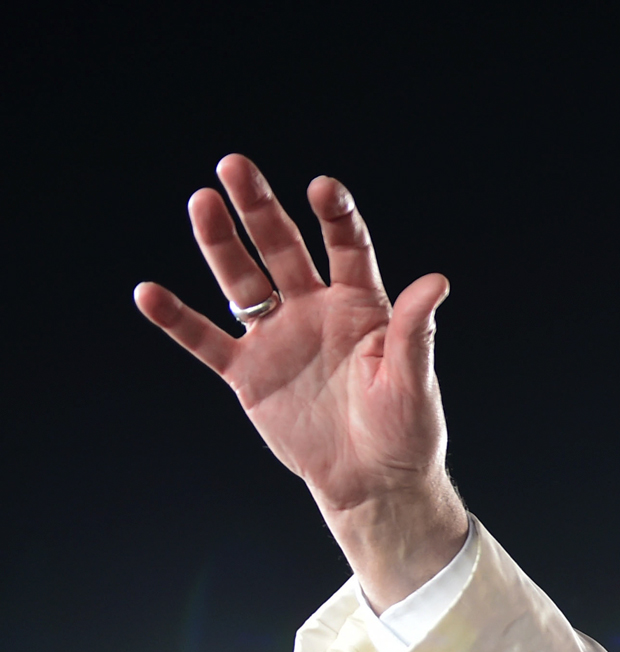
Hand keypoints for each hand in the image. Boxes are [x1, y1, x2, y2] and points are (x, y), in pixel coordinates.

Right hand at [135, 155, 467, 607]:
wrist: (374, 482)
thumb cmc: (406, 431)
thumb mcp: (414, 382)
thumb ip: (415, 331)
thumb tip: (436, 281)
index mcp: (361, 306)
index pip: (346, 248)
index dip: (335, 217)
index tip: (322, 188)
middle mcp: (315, 311)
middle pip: (282, 249)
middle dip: (260, 209)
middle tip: (235, 166)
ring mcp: (278, 338)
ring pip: (242, 282)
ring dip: (220, 244)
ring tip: (201, 203)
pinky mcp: (248, 373)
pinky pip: (206, 341)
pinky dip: (177, 320)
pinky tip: (150, 293)